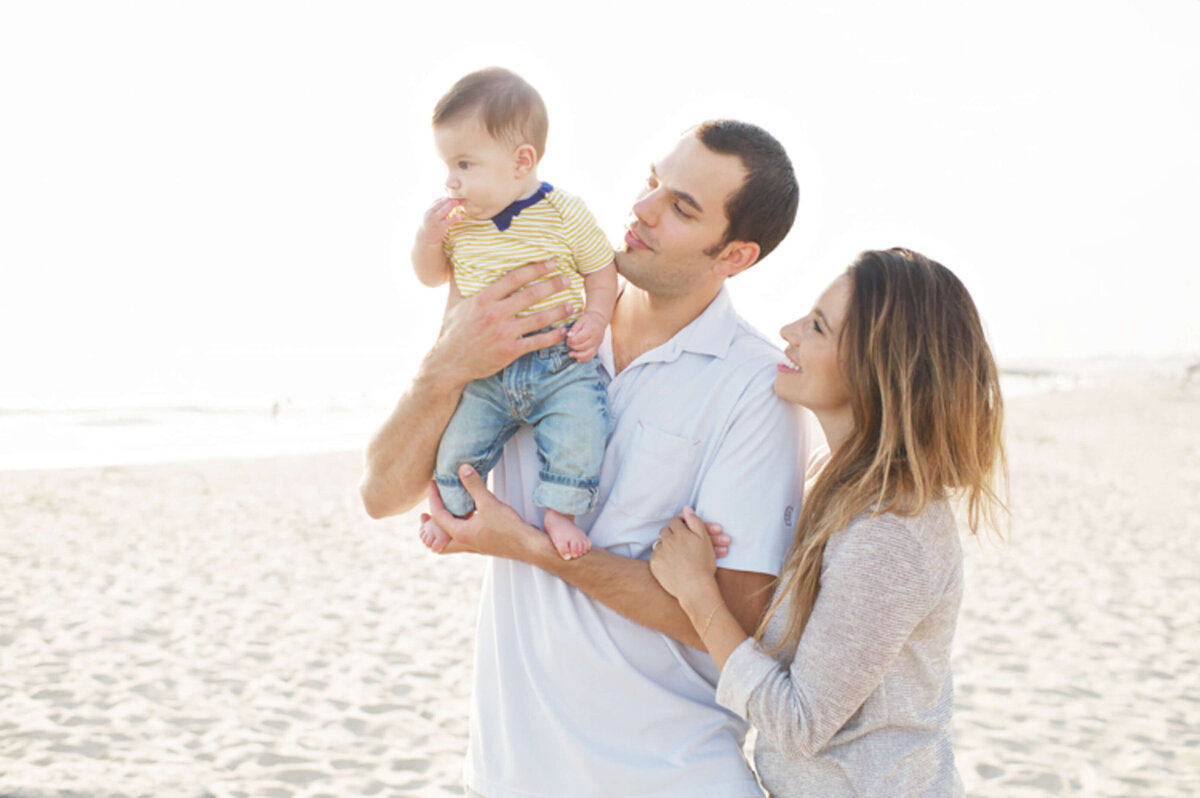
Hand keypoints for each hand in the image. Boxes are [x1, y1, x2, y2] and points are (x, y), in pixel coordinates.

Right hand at [416, 197, 461, 248]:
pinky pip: (448, 221)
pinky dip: (455, 218)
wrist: (426, 237)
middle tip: (461, 197)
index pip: (439, 200)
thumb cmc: (431, 224)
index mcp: (429, 209)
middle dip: (452, 199)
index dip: (448, 197)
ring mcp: (435, 220)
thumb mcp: (430, 214)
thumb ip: (436, 206)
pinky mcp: (440, 227)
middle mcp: (431, 213)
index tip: (456, 195)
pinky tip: (460, 215)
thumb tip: (446, 197)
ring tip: (460, 202)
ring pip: (445, 210)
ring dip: (453, 205)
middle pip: (442, 203)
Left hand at [425, 464, 553, 559]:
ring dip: (442, 531)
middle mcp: (464, 543)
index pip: (438, 516)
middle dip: (429, 528)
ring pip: (449, 543)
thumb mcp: (489, 503)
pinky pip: (462, 540)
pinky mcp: (482, 545)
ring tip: (443, 516)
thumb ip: (474, 485)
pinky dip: (457, 530)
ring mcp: (473, 546)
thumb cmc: (509, 528)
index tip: (432, 484)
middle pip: (437, 541)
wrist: (528, 546)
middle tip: (424, 516)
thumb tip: (462, 469)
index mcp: (460, 534)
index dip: (433, 498)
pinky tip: (466, 518)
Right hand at [428, 261, 575, 385]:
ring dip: (558, 311)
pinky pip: (536, 342)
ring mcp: (503, 334)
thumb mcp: (453, 302)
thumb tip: (458, 258)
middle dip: (552, 286)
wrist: (448, 363)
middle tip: (568, 279)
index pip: (514, 278)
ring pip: (538, 319)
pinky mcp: (509, 351)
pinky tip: (563, 332)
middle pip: (530, 296)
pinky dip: (552, 337)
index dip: (535, 269)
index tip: (551, 262)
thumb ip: (459, 281)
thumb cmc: (452, 331)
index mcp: (483, 299)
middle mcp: (495, 314)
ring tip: (572, 305)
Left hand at [566, 311, 606, 361]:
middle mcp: (596, 338)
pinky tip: (577, 359)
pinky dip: (584, 359)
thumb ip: (574, 328)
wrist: (599, 320)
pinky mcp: (597, 348)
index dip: (572, 341)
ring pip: (588, 354)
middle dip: (573, 347)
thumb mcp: (581, 320)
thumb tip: (569, 336)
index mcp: (591, 330)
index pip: (580, 338)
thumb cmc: (588, 320)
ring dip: (578, 355)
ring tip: (570, 354)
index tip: (567, 340)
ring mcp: (597, 344)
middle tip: (568, 344)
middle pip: (583, 346)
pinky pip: (591, 356)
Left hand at [649, 507, 719, 600]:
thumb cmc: (704, 565)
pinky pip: (655, 556)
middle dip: (671, 534)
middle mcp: (668, 540)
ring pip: (659, 543)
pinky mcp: (654, 564)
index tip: (684, 532)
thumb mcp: (704, 540)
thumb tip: (686, 508)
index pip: (675, 521)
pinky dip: (661, 558)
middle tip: (680, 543)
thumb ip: (695, 522)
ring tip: (676, 554)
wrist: (695, 588)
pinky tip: (670, 564)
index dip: (680, 525)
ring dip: (665, 545)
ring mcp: (659, 552)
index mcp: (681, 533)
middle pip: (665, 530)